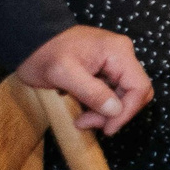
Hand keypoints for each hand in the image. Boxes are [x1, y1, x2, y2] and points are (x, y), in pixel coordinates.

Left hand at [13, 25, 151, 134]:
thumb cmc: (44, 54)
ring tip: (81, 120)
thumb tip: (115, 111)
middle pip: (134, 93)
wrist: (31, 40)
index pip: (139, 87)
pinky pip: (112, 92)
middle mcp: (122, 55)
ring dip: (106, 112)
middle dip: (115, 113)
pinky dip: (100, 106)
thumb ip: (92, 92)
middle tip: (87, 123)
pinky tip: (83, 110)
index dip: (127, 112)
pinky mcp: (104, 70)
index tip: (106, 129)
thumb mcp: (63, 74)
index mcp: (118, 52)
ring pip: (123, 95)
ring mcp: (114, 62)